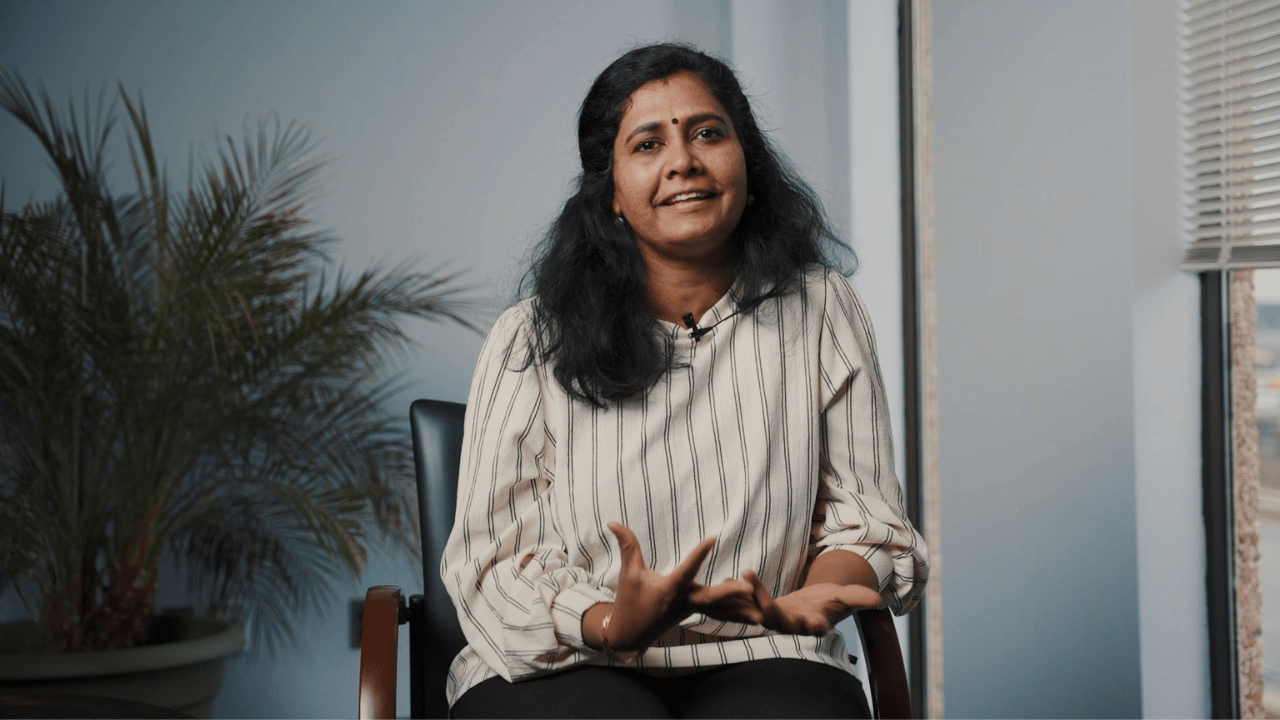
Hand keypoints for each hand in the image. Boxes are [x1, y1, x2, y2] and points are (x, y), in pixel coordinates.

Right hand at [603, 522, 758, 650]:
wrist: (629, 635)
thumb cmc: (628, 601)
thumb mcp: (629, 573)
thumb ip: (627, 546)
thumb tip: (613, 522)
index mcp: (669, 590)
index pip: (687, 569)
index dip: (699, 554)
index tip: (712, 539)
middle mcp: (684, 602)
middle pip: (712, 598)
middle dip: (731, 592)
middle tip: (749, 587)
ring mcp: (691, 611)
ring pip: (720, 611)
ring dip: (740, 610)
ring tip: (762, 612)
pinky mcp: (694, 613)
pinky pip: (718, 614)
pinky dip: (734, 612)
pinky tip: (752, 612)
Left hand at [743, 570, 882, 635]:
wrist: (817, 604)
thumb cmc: (833, 601)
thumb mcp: (845, 597)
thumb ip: (858, 598)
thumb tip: (879, 600)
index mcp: (814, 625)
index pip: (813, 628)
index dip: (811, 625)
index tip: (813, 621)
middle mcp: (793, 626)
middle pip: (778, 619)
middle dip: (765, 602)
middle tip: (754, 583)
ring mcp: (776, 619)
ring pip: (759, 610)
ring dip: (749, 596)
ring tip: (742, 576)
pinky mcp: (765, 609)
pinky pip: (749, 605)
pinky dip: (739, 594)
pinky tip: (727, 580)